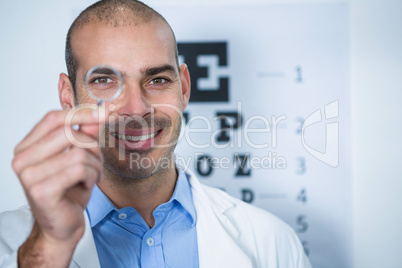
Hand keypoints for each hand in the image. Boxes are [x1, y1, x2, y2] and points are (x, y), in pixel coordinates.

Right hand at [12, 107, 104, 266]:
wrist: (62, 226)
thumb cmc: (68, 193)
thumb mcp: (78, 158)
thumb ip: (84, 135)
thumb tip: (96, 114)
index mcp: (26, 147)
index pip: (53, 119)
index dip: (81, 113)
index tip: (103, 113)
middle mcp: (22, 159)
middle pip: (69, 133)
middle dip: (93, 147)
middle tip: (97, 162)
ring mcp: (29, 175)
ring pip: (79, 153)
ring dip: (95, 166)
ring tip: (92, 177)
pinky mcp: (41, 191)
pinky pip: (80, 170)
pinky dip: (92, 177)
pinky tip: (86, 186)